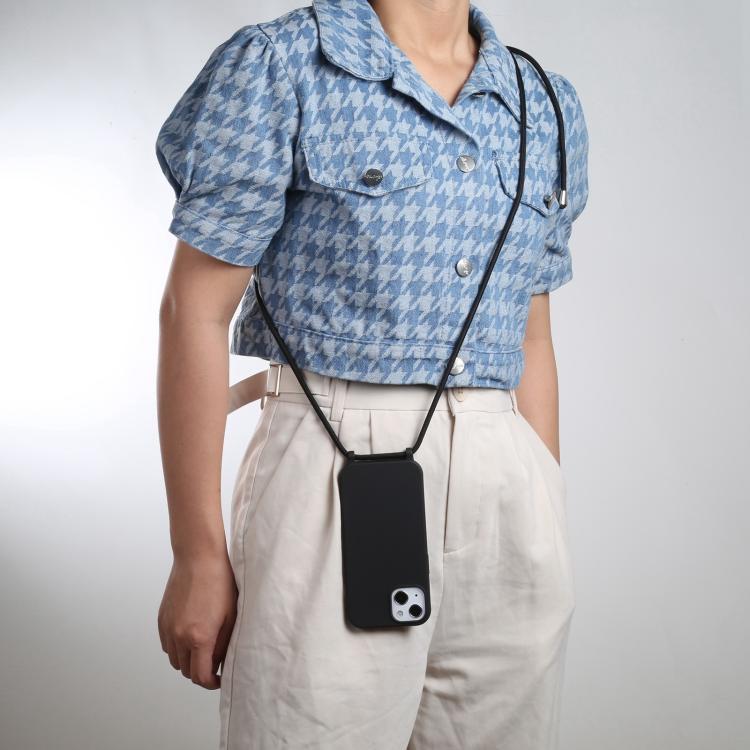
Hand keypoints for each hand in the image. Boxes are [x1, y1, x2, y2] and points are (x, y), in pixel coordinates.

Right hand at [157, 553, 237, 688]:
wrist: (198, 557)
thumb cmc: (219, 582)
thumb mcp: (230, 616)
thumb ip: (224, 644)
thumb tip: (219, 663)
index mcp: (199, 637)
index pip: (200, 676)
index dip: (211, 683)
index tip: (219, 680)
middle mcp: (179, 636)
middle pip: (186, 671)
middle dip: (200, 672)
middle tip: (214, 663)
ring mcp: (168, 628)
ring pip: (175, 660)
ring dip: (188, 660)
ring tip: (203, 649)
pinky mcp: (161, 619)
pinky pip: (167, 645)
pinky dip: (177, 648)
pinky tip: (190, 636)